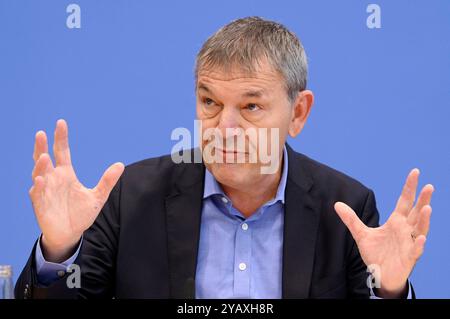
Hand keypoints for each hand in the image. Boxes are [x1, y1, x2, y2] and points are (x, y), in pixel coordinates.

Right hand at [29, 119, 123, 261]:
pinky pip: (38, 193)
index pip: (62, 151)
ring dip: (40, 166)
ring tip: (44, 156)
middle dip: (41, 146)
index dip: (60, 138)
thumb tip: (120, 164)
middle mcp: (53, 179)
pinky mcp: (41, 204)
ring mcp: (45, 190)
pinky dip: (39, 186)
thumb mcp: (98, 196)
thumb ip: (107, 181)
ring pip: (39, 174)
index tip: (61, 123)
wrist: (71, 234)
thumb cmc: (81, 213)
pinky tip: (41, 179)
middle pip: (44, 158)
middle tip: (41, 133)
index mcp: (66, 174)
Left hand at [334, 169, 433, 297]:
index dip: (409, 187)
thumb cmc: (376, 253)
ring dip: (424, 219)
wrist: (380, 274)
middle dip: (423, 199)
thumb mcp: (361, 234)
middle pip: (416, 212)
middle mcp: (405, 229)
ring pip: (420, 229)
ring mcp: (409, 243)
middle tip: (428, 186)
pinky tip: (421, 238)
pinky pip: (416, 250)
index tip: (415, 172)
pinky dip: (419, 244)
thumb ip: (351, 219)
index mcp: (396, 221)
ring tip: (427, 207)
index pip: (404, 201)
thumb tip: (337, 204)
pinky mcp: (410, 257)